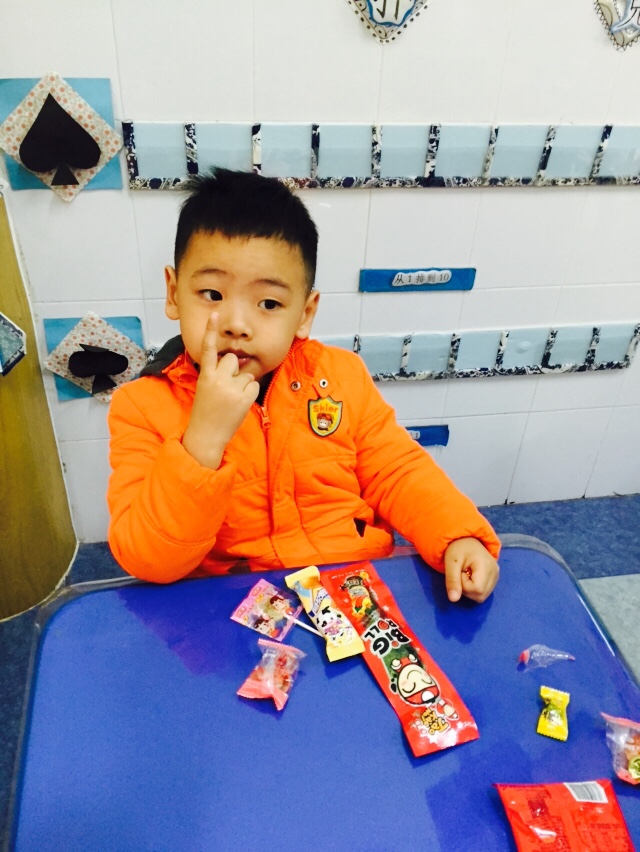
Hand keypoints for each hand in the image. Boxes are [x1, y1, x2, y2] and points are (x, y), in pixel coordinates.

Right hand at [182, 313, 259, 468]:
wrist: (206, 435)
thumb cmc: (206, 412)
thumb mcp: (204, 388)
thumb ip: (216, 374)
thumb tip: (233, 363)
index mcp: (205, 376)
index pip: (208, 349)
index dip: (211, 331)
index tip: (215, 315)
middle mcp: (218, 379)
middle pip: (233, 359)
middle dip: (234, 370)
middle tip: (226, 387)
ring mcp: (232, 388)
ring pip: (246, 374)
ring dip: (242, 384)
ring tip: (231, 399)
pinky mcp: (244, 398)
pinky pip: (254, 385)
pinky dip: (249, 393)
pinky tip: (239, 404)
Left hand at [444, 537, 499, 603]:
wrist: (467, 538)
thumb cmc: (458, 548)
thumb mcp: (451, 562)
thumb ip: (452, 580)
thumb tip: (453, 600)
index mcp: (486, 566)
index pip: (476, 589)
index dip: (464, 585)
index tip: (459, 572)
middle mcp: (495, 572)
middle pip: (480, 595)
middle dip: (466, 589)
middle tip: (461, 574)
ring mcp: (496, 576)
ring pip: (482, 596)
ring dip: (470, 590)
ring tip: (466, 574)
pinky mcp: (495, 578)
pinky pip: (484, 592)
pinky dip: (475, 588)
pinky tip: (471, 577)